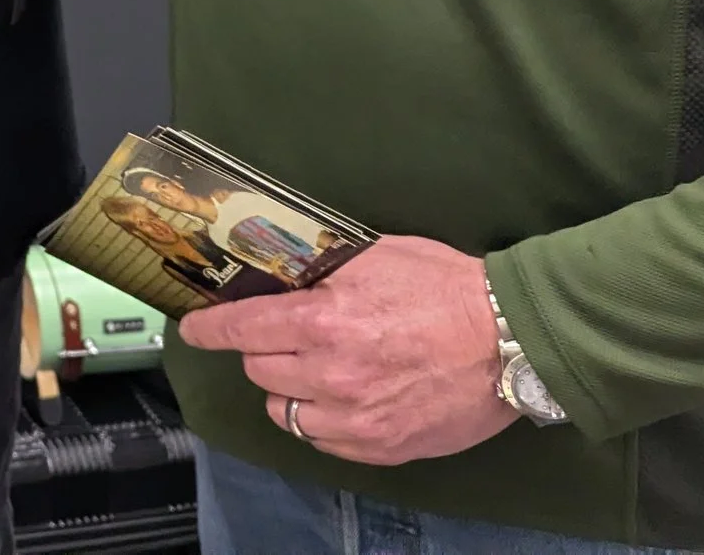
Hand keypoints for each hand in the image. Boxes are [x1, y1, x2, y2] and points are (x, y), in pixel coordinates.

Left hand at [172, 237, 514, 466]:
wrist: (510, 339)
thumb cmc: (445, 287)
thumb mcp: (376, 256)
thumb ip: (324, 271)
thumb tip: (285, 273)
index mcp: (325, 321)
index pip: (242, 329)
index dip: (209, 329)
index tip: (192, 330)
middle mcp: (332, 374)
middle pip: (259, 369)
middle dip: (262, 350)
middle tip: (285, 338)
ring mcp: (356, 418)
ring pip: (285, 411)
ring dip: (289, 389)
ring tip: (314, 371)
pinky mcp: (381, 447)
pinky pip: (322, 440)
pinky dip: (321, 421)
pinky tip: (341, 400)